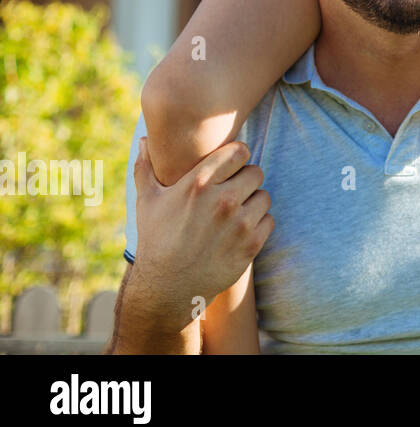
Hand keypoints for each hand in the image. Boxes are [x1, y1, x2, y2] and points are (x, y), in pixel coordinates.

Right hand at [129, 136, 273, 332]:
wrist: (166, 288)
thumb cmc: (156, 240)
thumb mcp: (147, 201)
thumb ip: (146, 167)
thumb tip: (143, 139)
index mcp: (198, 183)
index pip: (240, 151)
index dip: (236, 158)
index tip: (230, 168)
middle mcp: (222, 200)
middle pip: (256, 172)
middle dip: (245, 180)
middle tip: (231, 193)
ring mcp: (239, 223)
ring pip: (264, 196)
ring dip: (252, 203)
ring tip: (233, 214)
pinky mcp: (251, 244)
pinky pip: (268, 220)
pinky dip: (258, 224)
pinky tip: (239, 231)